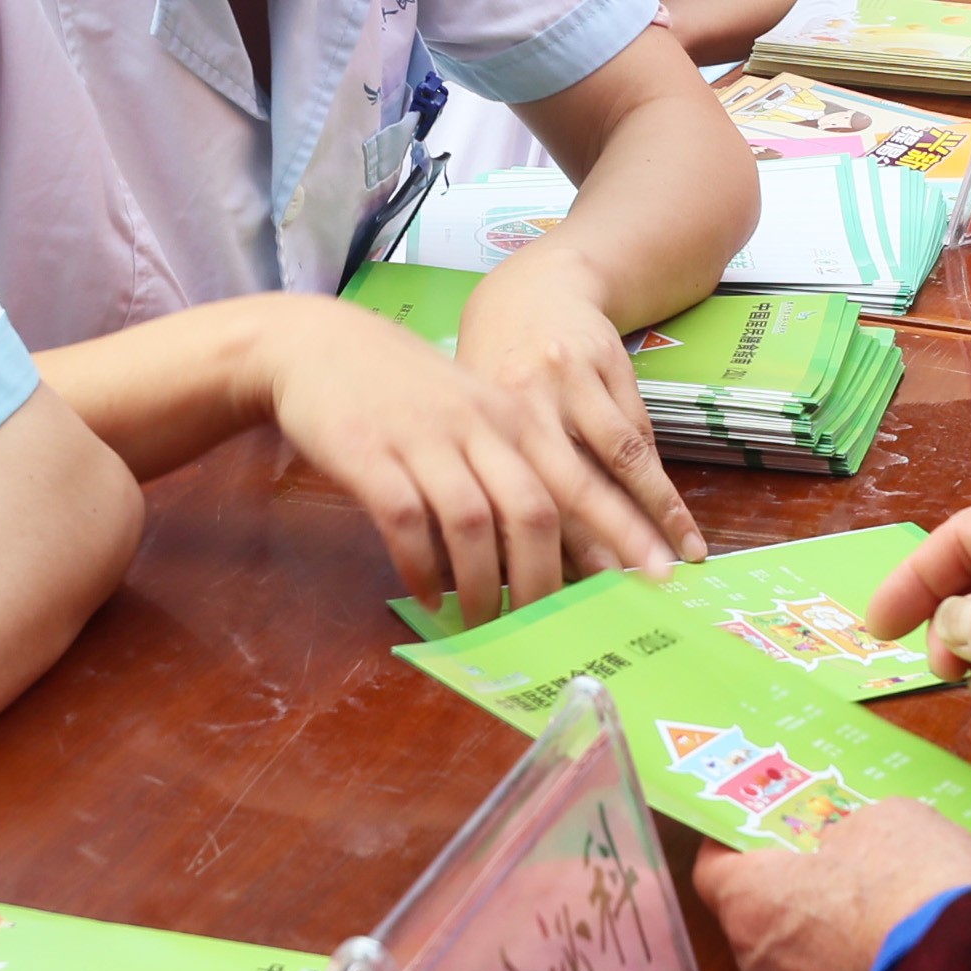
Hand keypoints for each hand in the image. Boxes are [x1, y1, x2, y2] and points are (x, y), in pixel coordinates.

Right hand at [260, 298, 690, 613]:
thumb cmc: (405, 388)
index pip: (579, 480)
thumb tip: (554, 539)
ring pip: (473, 523)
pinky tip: (428, 596)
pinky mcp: (370, 454)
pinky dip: (422, 568)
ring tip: (481, 622)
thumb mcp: (473, 409)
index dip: (618, 533)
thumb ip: (511, 460)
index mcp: (512, 414)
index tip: (650, 578)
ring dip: (482, 584)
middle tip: (548, 627)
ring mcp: (424, 438)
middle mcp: (477, 424)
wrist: (320, 344)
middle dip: (547, 579)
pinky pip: (407, 522)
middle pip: (532, 510)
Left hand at [452, 260, 709, 617]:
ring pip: (621, 454)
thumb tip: (515, 572)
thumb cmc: (496, 371)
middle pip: (573, 481)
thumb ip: (494, 485)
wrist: (535, 289)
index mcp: (482, 425)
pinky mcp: (612, 363)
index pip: (517, 500)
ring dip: (655, 510)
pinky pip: (640, 429)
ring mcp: (573, 378)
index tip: (569, 603)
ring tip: (682, 557)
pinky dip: (659, 479)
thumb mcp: (479, 420)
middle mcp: (525, 400)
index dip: (545, 554)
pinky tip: (676, 520)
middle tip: (642, 586)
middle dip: (614, 538)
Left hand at [692, 798, 970, 970]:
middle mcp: (758, 962)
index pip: (712, 869)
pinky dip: (853, 965)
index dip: (734, 842)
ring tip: (875, 900)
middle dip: (790, 886)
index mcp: (750, 901)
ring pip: (797, 956)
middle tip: (830, 856)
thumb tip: (854, 841)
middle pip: (757, 914)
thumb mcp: (887, 820)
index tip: (760, 824)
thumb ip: (852, 830)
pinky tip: (894, 940)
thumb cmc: (911, 887)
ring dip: (824, 931)